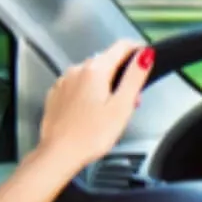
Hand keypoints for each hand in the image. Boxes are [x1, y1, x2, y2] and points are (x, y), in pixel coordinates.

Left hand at [34, 40, 151, 171]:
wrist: (58, 154)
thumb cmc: (90, 136)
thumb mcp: (121, 107)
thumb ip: (134, 77)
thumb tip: (145, 55)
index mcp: (95, 71)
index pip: (121, 46)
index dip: (137, 49)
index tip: (145, 56)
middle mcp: (76, 70)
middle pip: (107, 62)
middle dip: (122, 75)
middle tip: (132, 100)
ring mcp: (64, 82)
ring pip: (91, 74)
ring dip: (105, 85)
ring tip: (111, 111)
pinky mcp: (56, 94)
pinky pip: (77, 86)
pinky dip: (88, 93)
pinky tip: (92, 113)